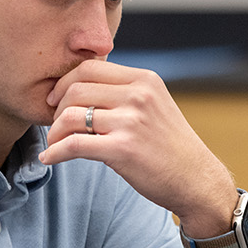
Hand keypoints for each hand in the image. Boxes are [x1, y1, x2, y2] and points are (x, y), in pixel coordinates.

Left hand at [40, 59, 232, 233]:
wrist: (196, 180)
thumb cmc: (170, 146)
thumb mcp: (154, 105)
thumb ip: (125, 92)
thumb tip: (80, 88)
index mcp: (144, 79)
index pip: (89, 67)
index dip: (65, 82)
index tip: (56, 99)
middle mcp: (138, 95)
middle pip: (76, 89)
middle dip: (57, 107)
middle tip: (55, 125)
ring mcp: (131, 121)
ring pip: (70, 115)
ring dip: (55, 132)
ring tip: (54, 144)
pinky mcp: (122, 149)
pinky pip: (74, 145)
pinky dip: (55, 152)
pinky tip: (50, 158)